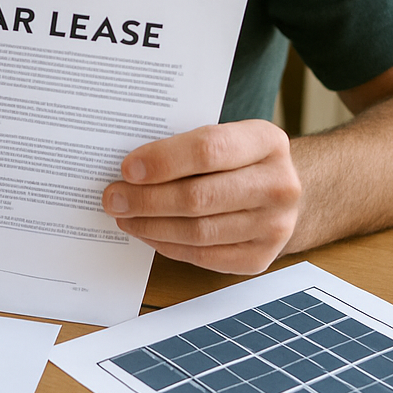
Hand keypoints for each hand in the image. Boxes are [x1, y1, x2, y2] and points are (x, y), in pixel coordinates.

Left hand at [101, 120, 300, 273]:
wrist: (278, 190)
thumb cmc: (237, 158)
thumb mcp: (224, 135)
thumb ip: (185, 145)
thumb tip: (130, 166)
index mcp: (266, 141)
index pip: (208, 149)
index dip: (163, 160)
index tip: (127, 169)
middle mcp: (278, 184)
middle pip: (199, 196)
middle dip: (147, 199)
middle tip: (113, 198)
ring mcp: (274, 225)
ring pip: (198, 231)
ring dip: (152, 226)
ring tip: (124, 216)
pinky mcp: (261, 257)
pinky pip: (204, 256)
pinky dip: (168, 245)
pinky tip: (147, 232)